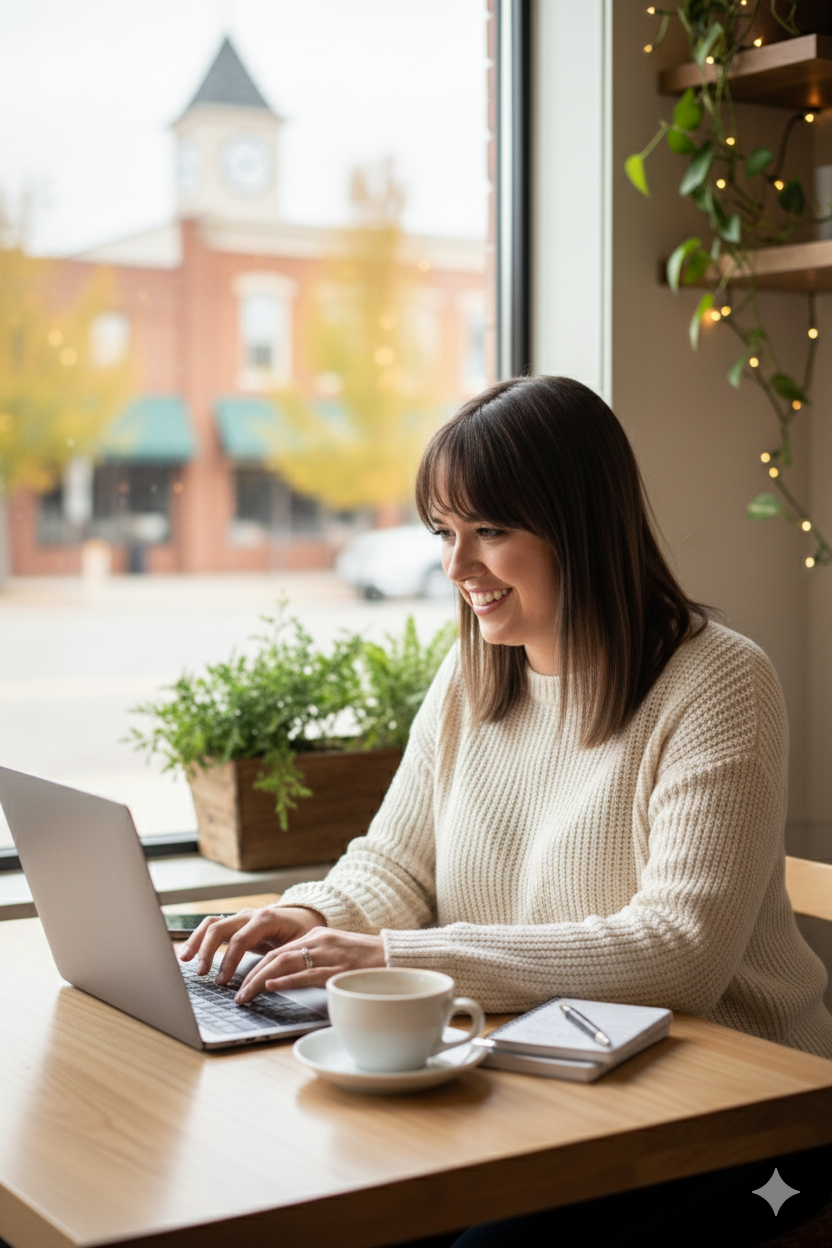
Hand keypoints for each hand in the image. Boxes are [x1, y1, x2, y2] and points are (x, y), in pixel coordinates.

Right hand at [179, 905, 323, 985]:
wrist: (305, 917)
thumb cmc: (304, 934)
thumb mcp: (300, 947)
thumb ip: (285, 961)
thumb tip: (271, 982)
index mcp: (267, 919)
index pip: (240, 939)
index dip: (229, 961)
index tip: (223, 982)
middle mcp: (250, 915)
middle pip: (220, 927)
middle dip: (207, 950)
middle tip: (202, 973)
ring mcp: (240, 918)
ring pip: (211, 923)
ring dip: (197, 941)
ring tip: (185, 960)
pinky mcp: (235, 925)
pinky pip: (212, 928)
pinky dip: (199, 939)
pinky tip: (189, 954)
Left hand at [234, 928, 385, 1001]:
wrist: (396, 956)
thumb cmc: (367, 960)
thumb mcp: (335, 952)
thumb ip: (313, 960)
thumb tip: (284, 978)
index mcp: (317, 935)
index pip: (277, 949)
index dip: (255, 966)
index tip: (241, 981)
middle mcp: (319, 941)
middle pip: (275, 955)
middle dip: (251, 974)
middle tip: (236, 992)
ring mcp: (328, 954)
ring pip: (285, 963)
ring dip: (259, 980)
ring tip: (244, 995)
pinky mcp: (338, 969)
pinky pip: (306, 973)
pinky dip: (285, 980)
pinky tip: (270, 986)